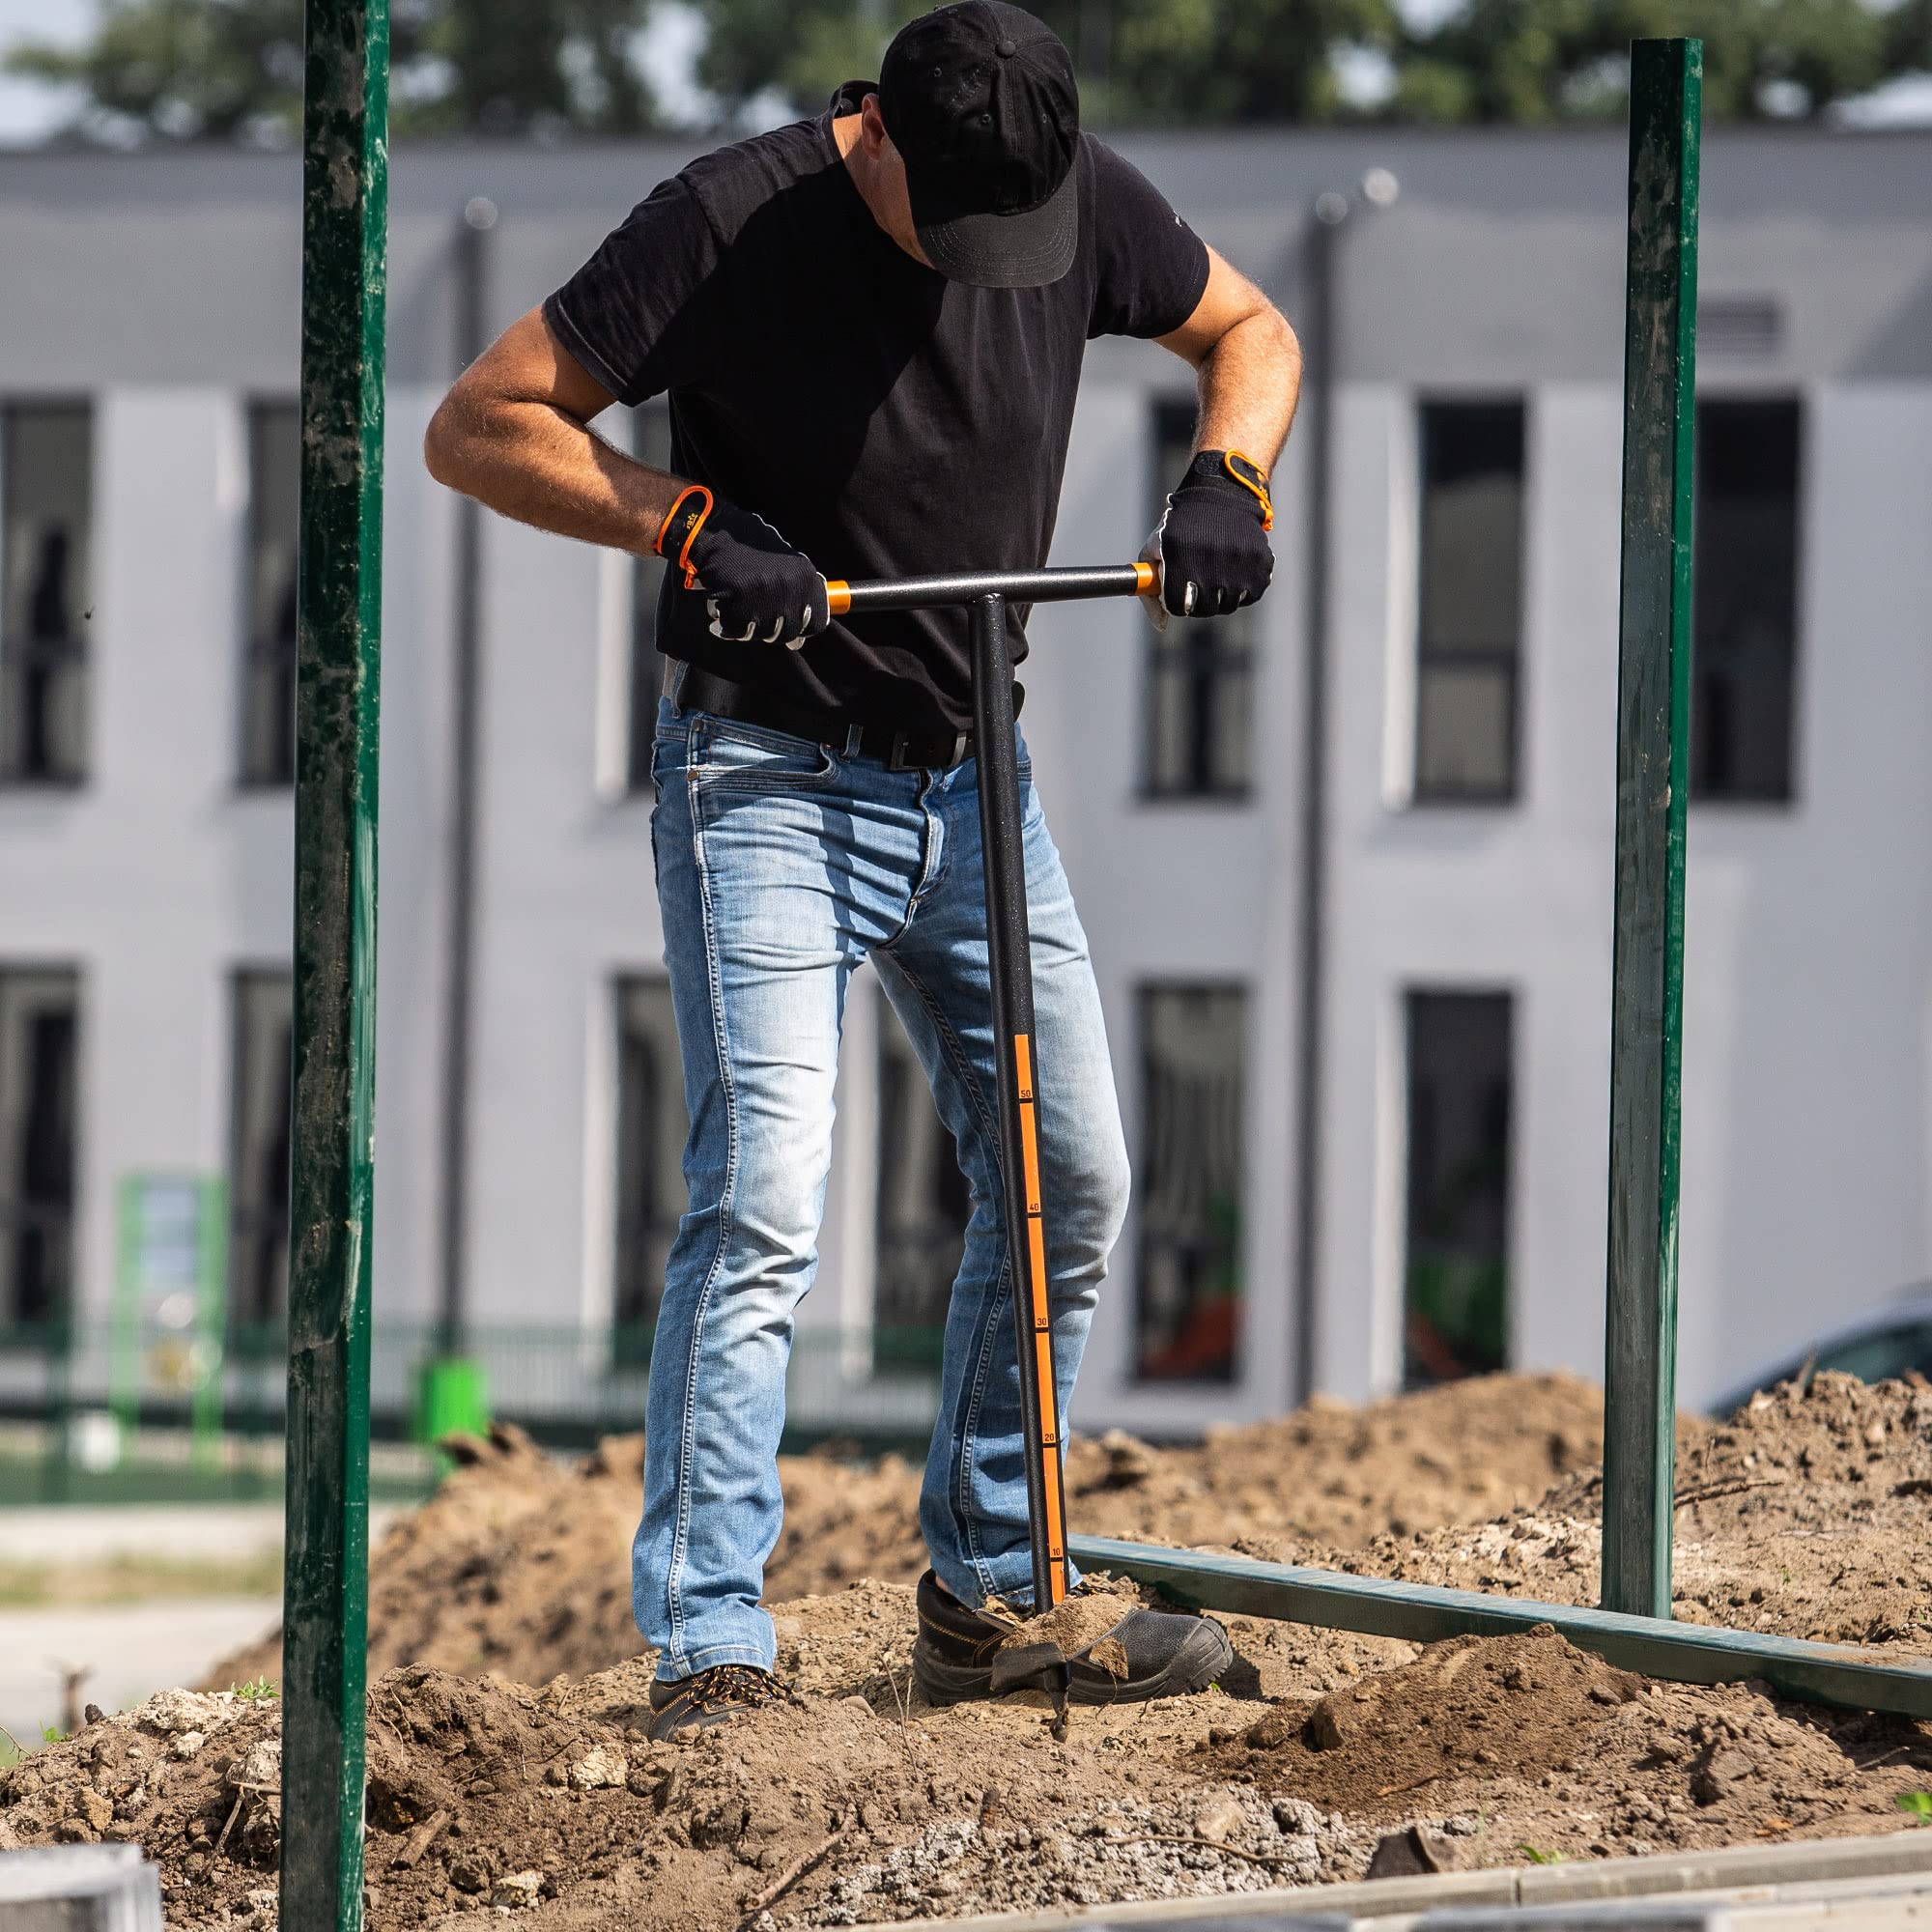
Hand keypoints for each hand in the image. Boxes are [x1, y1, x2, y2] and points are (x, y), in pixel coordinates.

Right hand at [655, 487, 829, 649]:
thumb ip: (797, 592)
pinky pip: (735, 630)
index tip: (793, 636)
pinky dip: (725, 627)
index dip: (802, 630)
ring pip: (760, 633)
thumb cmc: (749, 546)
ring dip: (746, 628)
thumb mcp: (784, 561)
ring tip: (735, 609)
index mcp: (805, 576)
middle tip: (754, 617)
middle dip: (769, 630)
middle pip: (786, 632)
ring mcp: (765, 596)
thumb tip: (800, 637)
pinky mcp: (739, 602)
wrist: (715, 529)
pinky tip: (720, 615)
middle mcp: (789, 587)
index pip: (816, 621)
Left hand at [1145, 449, 1273, 618]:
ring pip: (1228, 604)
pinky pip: (1251, 595)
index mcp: (1179, 556)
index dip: (1176, 603)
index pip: (1177, 605)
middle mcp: (1209, 559)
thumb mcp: (1153, 550)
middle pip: (1204, 609)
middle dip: (1198, 601)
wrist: (1222, 495)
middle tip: (1198, 584)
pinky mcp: (1261, 563)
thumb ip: (1149, 591)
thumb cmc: (1180, 527)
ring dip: (1221, 596)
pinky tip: (1234, 569)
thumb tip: (1161, 626)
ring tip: (1216, 573)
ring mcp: (1238, 562)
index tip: (1178, 593)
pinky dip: (1243, 589)